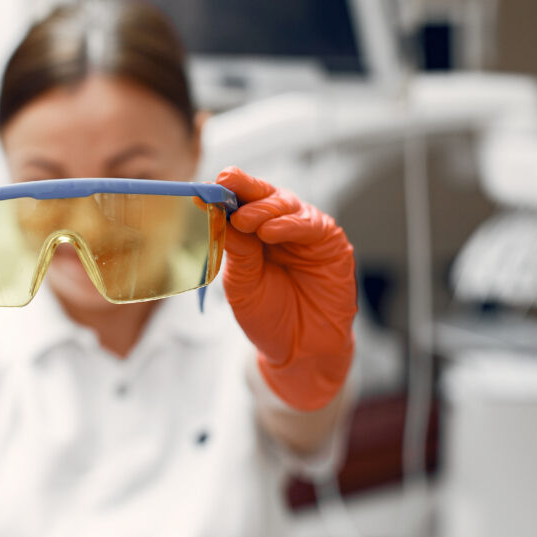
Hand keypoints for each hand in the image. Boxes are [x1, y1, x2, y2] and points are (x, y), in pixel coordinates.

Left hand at [216, 167, 356, 410]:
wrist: (300, 350)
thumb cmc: (268, 317)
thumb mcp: (243, 285)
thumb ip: (237, 251)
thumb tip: (217, 216)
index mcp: (253, 234)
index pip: (239, 204)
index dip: (224, 194)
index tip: (206, 187)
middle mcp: (280, 227)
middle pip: (263, 196)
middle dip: (244, 188)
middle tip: (225, 185)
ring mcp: (306, 233)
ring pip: (286, 205)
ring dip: (263, 209)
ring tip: (244, 219)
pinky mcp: (331, 244)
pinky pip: (310, 225)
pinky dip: (290, 225)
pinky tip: (271, 231)